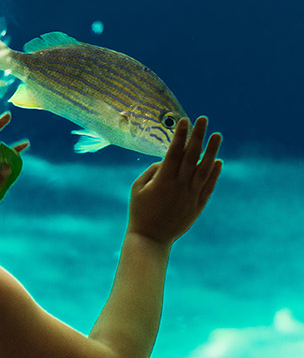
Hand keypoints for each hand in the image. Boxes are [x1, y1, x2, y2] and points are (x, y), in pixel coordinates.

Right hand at [127, 116, 222, 245]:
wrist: (151, 238)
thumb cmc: (139, 211)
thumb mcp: (138, 188)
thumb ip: (153, 171)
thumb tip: (168, 160)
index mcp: (163, 180)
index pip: (174, 152)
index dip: (180, 135)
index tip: (184, 120)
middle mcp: (180, 186)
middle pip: (191, 156)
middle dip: (198, 136)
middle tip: (203, 119)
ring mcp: (191, 195)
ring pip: (205, 169)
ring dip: (212, 151)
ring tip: (218, 135)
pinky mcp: (198, 205)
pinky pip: (209, 185)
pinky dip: (215, 173)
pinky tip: (219, 161)